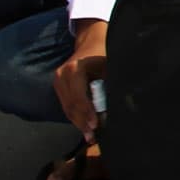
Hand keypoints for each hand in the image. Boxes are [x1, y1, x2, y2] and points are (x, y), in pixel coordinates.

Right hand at [53, 20, 109, 138]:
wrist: (90, 43)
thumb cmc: (104, 54)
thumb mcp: (110, 65)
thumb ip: (111, 84)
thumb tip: (121, 104)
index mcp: (74, 69)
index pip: (79, 96)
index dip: (87, 112)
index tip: (96, 124)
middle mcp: (62, 75)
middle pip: (71, 105)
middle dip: (82, 122)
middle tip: (93, 137)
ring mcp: (58, 81)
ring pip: (67, 108)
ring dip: (79, 123)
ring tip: (90, 137)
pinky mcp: (58, 87)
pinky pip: (66, 105)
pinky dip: (76, 117)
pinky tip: (85, 127)